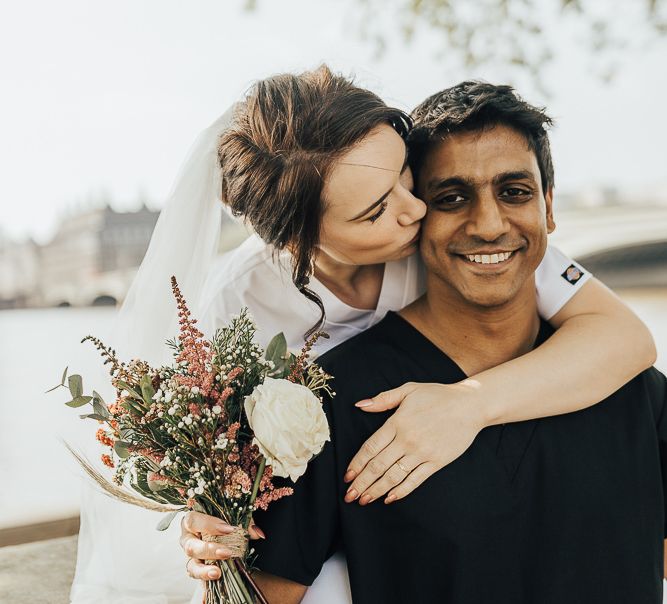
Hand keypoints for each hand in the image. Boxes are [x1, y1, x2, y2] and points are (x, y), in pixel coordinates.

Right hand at [180, 511, 265, 580]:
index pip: (194, 520)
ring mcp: (190, 554)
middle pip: (190, 545)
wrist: (224, 535)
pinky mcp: (195, 567)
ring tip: (217, 572)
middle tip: (226, 552)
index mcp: (193, 520)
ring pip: (191, 563)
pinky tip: (214, 577)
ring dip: (204, 569)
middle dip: (209, 550)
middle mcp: (188, 537)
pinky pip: (195, 574)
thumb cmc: (224, 522)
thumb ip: (245, 522)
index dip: (209, 524)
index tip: (229, 529)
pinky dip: (204, 577)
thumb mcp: (235, 518)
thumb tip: (257, 533)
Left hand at [343, 382, 485, 504]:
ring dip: (376, 490)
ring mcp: (422, 453)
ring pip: (394, 476)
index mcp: (397, 422)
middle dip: (361, 482)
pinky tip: (390, 498)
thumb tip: (360, 405)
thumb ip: (383, 399)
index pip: (370, 448)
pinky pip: (415, 480)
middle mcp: (407, 440)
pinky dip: (401, 491)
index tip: (346, 476)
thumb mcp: (408, 390)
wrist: (470, 405)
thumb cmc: (437, 395)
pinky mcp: (436, 462)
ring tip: (364, 500)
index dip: (356, 464)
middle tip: (349, 495)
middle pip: (378, 466)